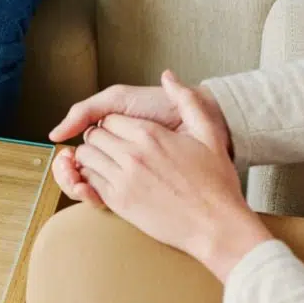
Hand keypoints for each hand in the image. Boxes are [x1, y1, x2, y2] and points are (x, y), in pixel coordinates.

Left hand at [74, 76, 270, 280]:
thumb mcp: (208, 134)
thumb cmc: (216, 183)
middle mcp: (133, 154)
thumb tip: (168, 77)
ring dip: (93, 158)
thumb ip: (186, 100)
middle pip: (94, 136)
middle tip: (113, 148)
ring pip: (87, 158)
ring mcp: (123, 179)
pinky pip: (90, 182)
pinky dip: (93, 179)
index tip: (122, 134)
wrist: (216, 225)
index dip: (113, 125)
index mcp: (151, 135)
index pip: (110, 119)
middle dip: (100, 140)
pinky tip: (111, 181)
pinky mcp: (119, 202)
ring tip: (109, 163)